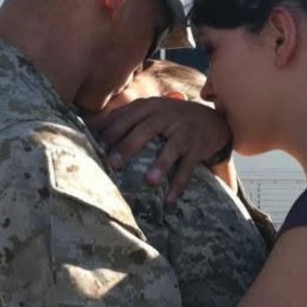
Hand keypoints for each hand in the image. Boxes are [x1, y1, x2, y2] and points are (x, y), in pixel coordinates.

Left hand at [90, 97, 231, 201]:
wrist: (212, 121)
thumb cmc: (172, 118)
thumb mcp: (153, 109)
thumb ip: (128, 115)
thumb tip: (94, 127)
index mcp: (152, 106)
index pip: (127, 116)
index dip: (111, 131)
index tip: (97, 148)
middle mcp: (168, 116)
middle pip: (146, 130)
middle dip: (128, 146)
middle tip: (113, 164)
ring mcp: (184, 132)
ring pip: (172, 148)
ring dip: (161, 164)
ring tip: (149, 181)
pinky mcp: (198, 147)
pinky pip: (188, 167)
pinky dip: (179, 184)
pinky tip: (169, 200)